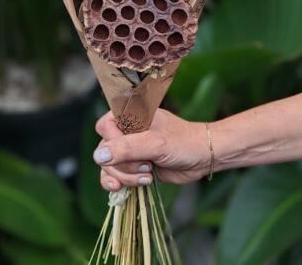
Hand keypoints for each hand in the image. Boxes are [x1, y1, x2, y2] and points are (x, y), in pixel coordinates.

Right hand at [93, 109, 210, 190]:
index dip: (113, 142)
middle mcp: (127, 131)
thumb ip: (127, 148)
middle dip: (121, 165)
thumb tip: (99, 156)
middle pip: (104, 150)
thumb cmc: (183, 143)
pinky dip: (120, 184)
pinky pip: (115, 176)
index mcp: (131, 115)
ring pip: (108, 166)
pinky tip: (130, 187)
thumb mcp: (155, 144)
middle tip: (145, 167)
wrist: (202, 158)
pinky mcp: (133, 166)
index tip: (132, 150)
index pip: (104, 126)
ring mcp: (130, 149)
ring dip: (124, 176)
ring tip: (146, 176)